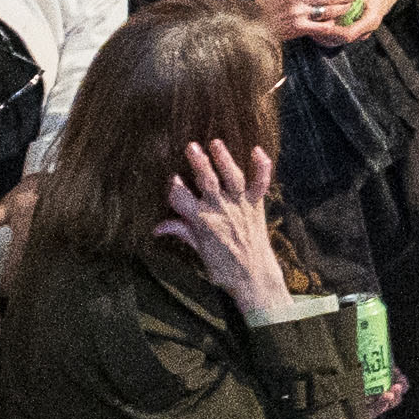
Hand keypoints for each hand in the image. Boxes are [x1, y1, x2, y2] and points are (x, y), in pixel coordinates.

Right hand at [158, 133, 304, 314]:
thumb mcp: (198, 250)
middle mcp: (221, 210)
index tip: (172, 178)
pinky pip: (261, 183)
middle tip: (191, 146)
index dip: (174, 187)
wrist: (253, 275)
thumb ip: (181, 232)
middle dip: (199, 163)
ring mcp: (240, 205)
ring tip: (216, 142)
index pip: (181, 198)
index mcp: (202, 221)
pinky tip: (258, 150)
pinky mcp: (256, 205)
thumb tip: (156, 228)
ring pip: (232, 177)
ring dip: (224, 159)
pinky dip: (262, 167)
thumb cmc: (223, 266)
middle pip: (207, 182)